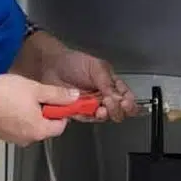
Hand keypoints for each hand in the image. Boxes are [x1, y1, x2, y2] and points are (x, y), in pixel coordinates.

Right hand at [0, 74, 76, 144]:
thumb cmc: (2, 94)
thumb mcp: (35, 89)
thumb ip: (58, 95)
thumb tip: (74, 97)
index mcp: (39, 131)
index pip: (61, 125)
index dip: (61, 110)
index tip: (57, 98)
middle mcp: (26, 139)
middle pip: (44, 126)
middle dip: (43, 110)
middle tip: (34, 93)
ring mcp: (12, 138)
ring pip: (29, 125)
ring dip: (28, 112)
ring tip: (18, 96)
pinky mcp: (0, 134)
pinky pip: (15, 125)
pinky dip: (15, 115)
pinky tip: (7, 102)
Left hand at [11, 31, 138, 121]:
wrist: (51, 64)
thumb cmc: (74, 62)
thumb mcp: (96, 67)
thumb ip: (108, 82)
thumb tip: (118, 97)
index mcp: (112, 85)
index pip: (127, 98)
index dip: (129, 103)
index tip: (126, 102)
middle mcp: (103, 97)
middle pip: (118, 111)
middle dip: (118, 110)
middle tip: (112, 103)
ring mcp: (90, 106)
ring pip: (104, 117)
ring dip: (105, 115)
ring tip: (102, 108)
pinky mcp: (77, 112)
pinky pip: (86, 119)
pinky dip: (90, 117)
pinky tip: (91, 111)